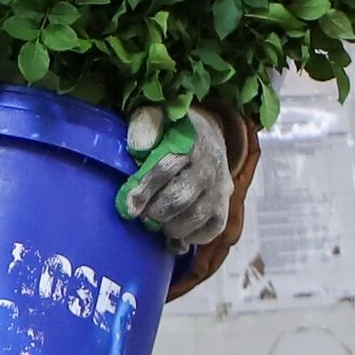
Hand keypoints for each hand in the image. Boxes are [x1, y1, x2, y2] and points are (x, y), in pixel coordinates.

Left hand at [119, 107, 232, 248]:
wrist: (208, 138)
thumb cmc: (172, 132)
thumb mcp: (157, 118)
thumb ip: (146, 125)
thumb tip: (139, 146)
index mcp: (190, 141)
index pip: (167, 167)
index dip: (146, 189)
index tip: (130, 208)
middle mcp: (209, 165)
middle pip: (181, 197)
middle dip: (157, 211)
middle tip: (144, 214)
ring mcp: (220, 187)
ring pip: (195, 217)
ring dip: (171, 226)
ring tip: (159, 221)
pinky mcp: (225, 205)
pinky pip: (211, 229)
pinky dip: (191, 237)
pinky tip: (176, 236)